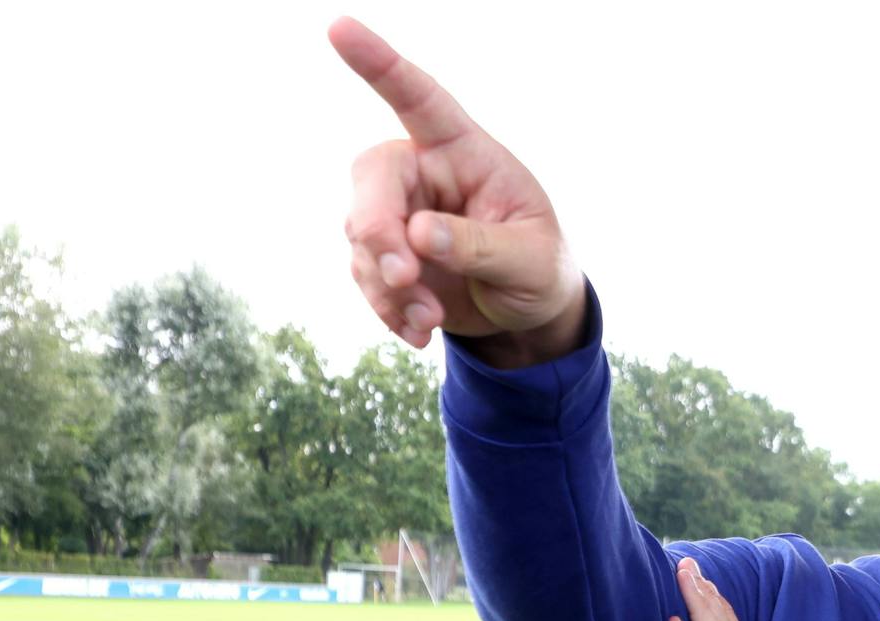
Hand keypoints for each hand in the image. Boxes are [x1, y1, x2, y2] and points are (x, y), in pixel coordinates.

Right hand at [329, 17, 586, 363]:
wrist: (528, 314)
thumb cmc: (540, 268)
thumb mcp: (529, 260)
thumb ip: (479, 244)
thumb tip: (419, 234)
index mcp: (466, 152)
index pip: (420, 99)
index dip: (380, 65)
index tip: (339, 29)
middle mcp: (424, 174)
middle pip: (372, 177)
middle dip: (378, 229)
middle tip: (405, 276)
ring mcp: (400, 215)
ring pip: (361, 235)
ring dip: (388, 284)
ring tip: (429, 318)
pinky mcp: (386, 256)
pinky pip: (366, 277)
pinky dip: (388, 309)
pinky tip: (419, 331)